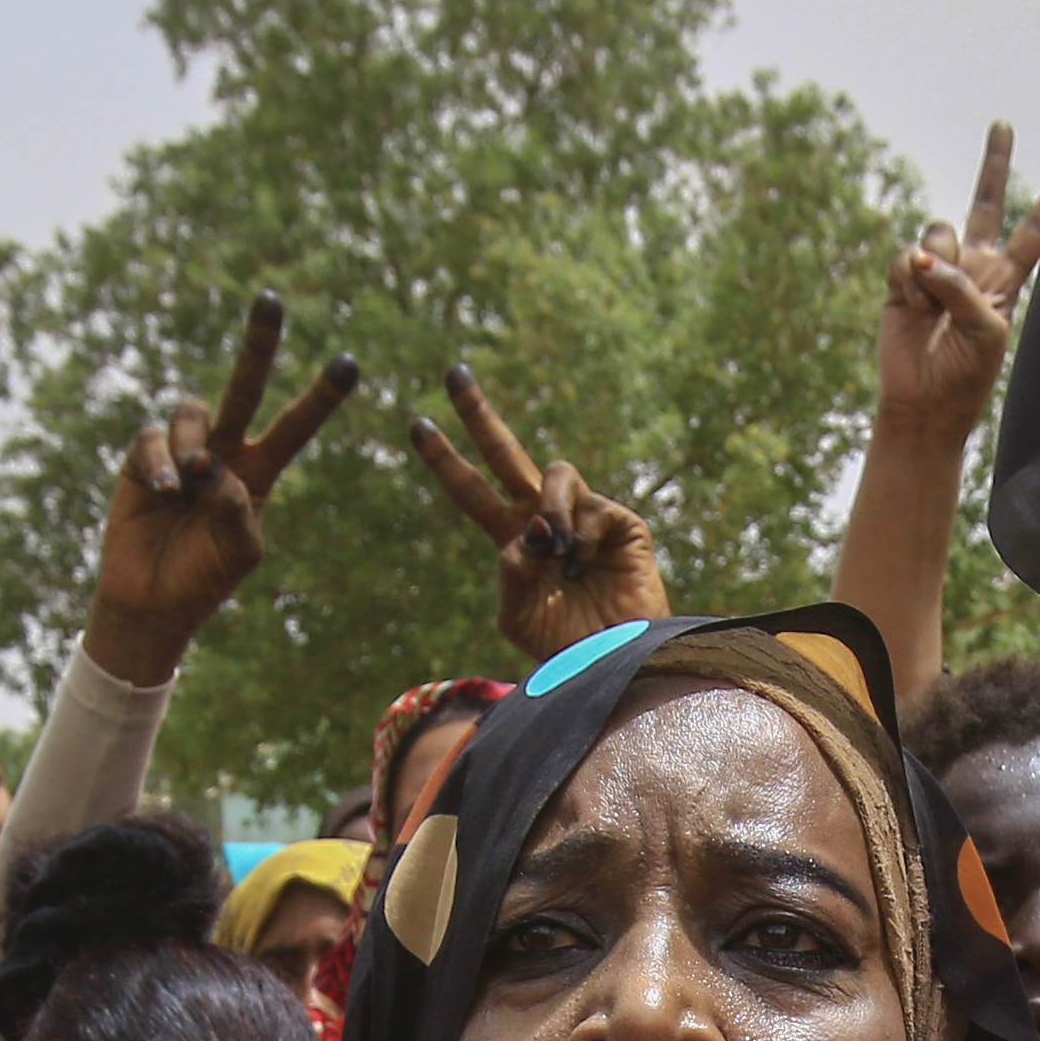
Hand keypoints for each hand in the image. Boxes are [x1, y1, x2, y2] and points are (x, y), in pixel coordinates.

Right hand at [80, 294, 360, 683]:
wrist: (154, 599)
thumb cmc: (204, 578)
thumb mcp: (239, 553)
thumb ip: (239, 512)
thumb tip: (217, 471)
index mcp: (260, 471)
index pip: (295, 426)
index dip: (319, 396)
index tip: (348, 362)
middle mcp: (225, 449)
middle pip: (246, 386)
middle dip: (258, 344)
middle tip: (272, 300)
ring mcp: (183, 449)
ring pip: (194, 412)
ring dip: (193, 446)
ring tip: (189, 488)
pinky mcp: (142, 457)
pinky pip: (153, 438)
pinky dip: (159, 462)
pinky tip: (164, 492)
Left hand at [411, 365, 671, 660]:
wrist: (615, 667)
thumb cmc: (567, 650)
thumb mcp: (518, 617)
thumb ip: (509, 574)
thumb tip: (529, 528)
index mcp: (514, 540)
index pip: (472, 490)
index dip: (446, 460)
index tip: (419, 425)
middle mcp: (545, 519)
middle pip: (506, 452)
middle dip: (478, 413)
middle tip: (453, 373)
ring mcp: (583, 517)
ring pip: (555, 473)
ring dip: (548, 508)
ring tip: (555, 553)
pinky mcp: (621, 523)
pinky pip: (589, 509)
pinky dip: (580, 541)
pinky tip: (585, 571)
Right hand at [872, 122, 1039, 440]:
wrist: (923, 403)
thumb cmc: (966, 375)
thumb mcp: (986, 330)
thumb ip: (963, 287)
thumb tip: (924, 257)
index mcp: (1006, 280)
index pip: (1034, 232)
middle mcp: (974, 266)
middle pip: (986, 203)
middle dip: (995, 164)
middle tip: (1004, 124)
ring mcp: (937, 270)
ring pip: (940, 232)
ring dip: (938, 267)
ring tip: (934, 306)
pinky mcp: (903, 280)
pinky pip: (908, 258)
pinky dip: (910, 280)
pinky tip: (914, 307)